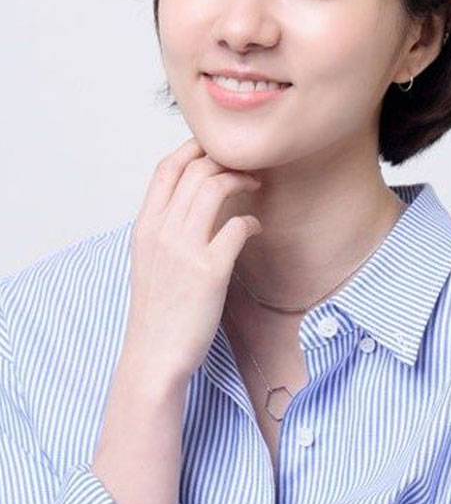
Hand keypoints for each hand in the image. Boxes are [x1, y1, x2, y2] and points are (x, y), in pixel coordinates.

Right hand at [123, 135, 261, 383]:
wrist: (154, 355)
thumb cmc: (157, 311)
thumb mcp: (148, 261)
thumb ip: (164, 229)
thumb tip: (190, 203)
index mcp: (144, 227)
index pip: (165, 168)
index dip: (193, 148)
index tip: (217, 148)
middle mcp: (161, 232)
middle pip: (195, 171)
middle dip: (226, 160)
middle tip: (246, 167)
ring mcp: (184, 250)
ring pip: (215, 188)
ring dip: (241, 180)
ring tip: (254, 186)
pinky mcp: (210, 271)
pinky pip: (237, 226)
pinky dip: (251, 221)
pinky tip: (254, 228)